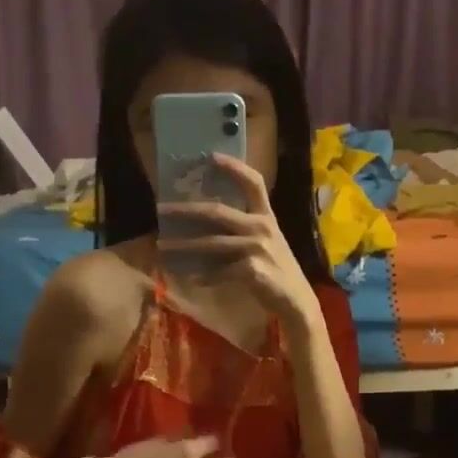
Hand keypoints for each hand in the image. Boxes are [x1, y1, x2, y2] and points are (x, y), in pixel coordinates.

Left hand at [158, 155, 319, 329]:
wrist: (296, 300)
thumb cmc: (278, 270)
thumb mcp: (268, 242)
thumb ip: (246, 228)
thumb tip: (207, 219)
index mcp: (267, 217)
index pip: (254, 183)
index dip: (234, 167)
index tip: (211, 156)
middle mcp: (262, 228)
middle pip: (217, 212)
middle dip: (186, 210)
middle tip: (161, 209)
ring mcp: (257, 249)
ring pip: (211, 243)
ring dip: (184, 246)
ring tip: (162, 246)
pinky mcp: (252, 270)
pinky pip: (219, 271)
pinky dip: (203, 276)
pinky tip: (191, 278)